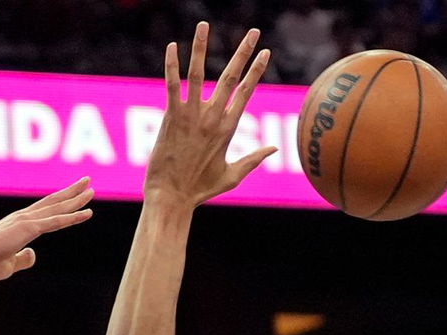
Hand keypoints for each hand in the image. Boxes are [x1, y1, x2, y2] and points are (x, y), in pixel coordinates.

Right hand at [0, 179, 93, 281]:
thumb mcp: (9, 263)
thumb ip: (22, 258)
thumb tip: (32, 255)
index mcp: (18, 223)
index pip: (44, 210)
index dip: (60, 202)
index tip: (73, 196)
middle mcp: (23, 217)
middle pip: (53, 202)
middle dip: (71, 192)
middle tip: (87, 182)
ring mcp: (26, 220)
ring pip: (57, 207)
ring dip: (76, 198)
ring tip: (91, 189)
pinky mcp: (28, 228)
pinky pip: (56, 221)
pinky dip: (73, 217)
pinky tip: (88, 213)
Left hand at [144, 23, 274, 207]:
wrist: (172, 197)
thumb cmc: (200, 190)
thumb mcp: (232, 176)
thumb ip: (254, 159)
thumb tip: (275, 149)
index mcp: (229, 130)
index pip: (247, 93)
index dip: (257, 71)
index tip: (265, 52)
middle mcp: (213, 119)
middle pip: (232, 78)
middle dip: (244, 52)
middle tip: (254, 32)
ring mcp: (192, 116)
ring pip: (199, 74)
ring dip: (201, 47)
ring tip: (204, 25)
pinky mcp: (172, 117)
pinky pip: (172, 85)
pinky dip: (172, 65)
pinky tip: (171, 46)